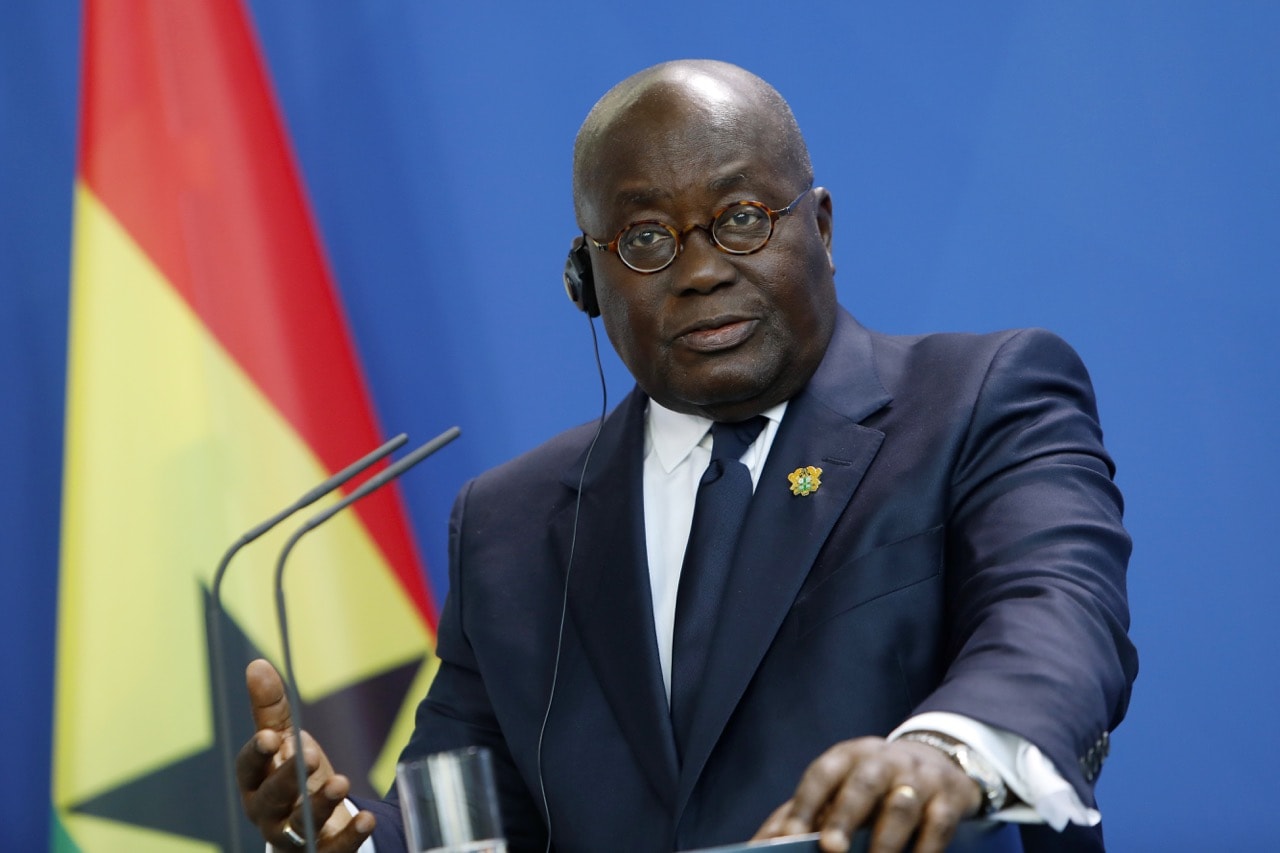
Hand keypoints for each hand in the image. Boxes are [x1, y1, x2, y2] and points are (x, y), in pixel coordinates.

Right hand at [236, 658, 376, 851]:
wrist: (315, 824)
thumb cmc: (292, 775)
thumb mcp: (285, 741)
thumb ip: (272, 706)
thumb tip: (257, 664)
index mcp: (255, 781)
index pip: (248, 768)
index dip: (257, 754)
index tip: (272, 737)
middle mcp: (268, 812)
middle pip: (271, 799)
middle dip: (288, 779)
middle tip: (311, 758)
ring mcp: (293, 838)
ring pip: (300, 827)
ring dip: (319, 805)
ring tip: (341, 783)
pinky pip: (333, 851)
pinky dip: (350, 837)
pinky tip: (367, 819)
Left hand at [753, 736, 982, 852]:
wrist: (938, 761)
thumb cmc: (873, 785)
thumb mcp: (839, 788)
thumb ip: (803, 815)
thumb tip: (764, 844)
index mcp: (848, 757)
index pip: (822, 775)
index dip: (804, 805)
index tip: (788, 837)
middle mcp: (883, 760)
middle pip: (862, 785)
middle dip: (845, 818)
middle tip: (831, 850)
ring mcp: (919, 776)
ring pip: (902, 804)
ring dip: (886, 840)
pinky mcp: (949, 796)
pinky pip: (939, 823)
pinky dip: (926, 849)